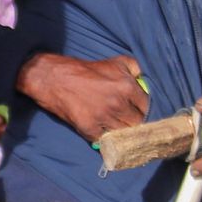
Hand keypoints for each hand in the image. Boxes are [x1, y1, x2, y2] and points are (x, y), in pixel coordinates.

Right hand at [16, 51, 147, 142]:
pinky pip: (106, 140)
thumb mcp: (115, 62)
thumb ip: (135, 68)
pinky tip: (104, 132)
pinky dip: (106, 137)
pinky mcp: (90, 129)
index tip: (138, 110)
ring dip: (121, 132)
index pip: (146, 107)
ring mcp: (103, 118)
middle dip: (134, 121)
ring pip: (124, 134)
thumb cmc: (85, 70)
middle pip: (137, 123)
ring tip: (116, 127)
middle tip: (128, 120)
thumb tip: (146, 80)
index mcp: (126, 86)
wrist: (54, 79)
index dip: (142, 109)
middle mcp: (117, 104)